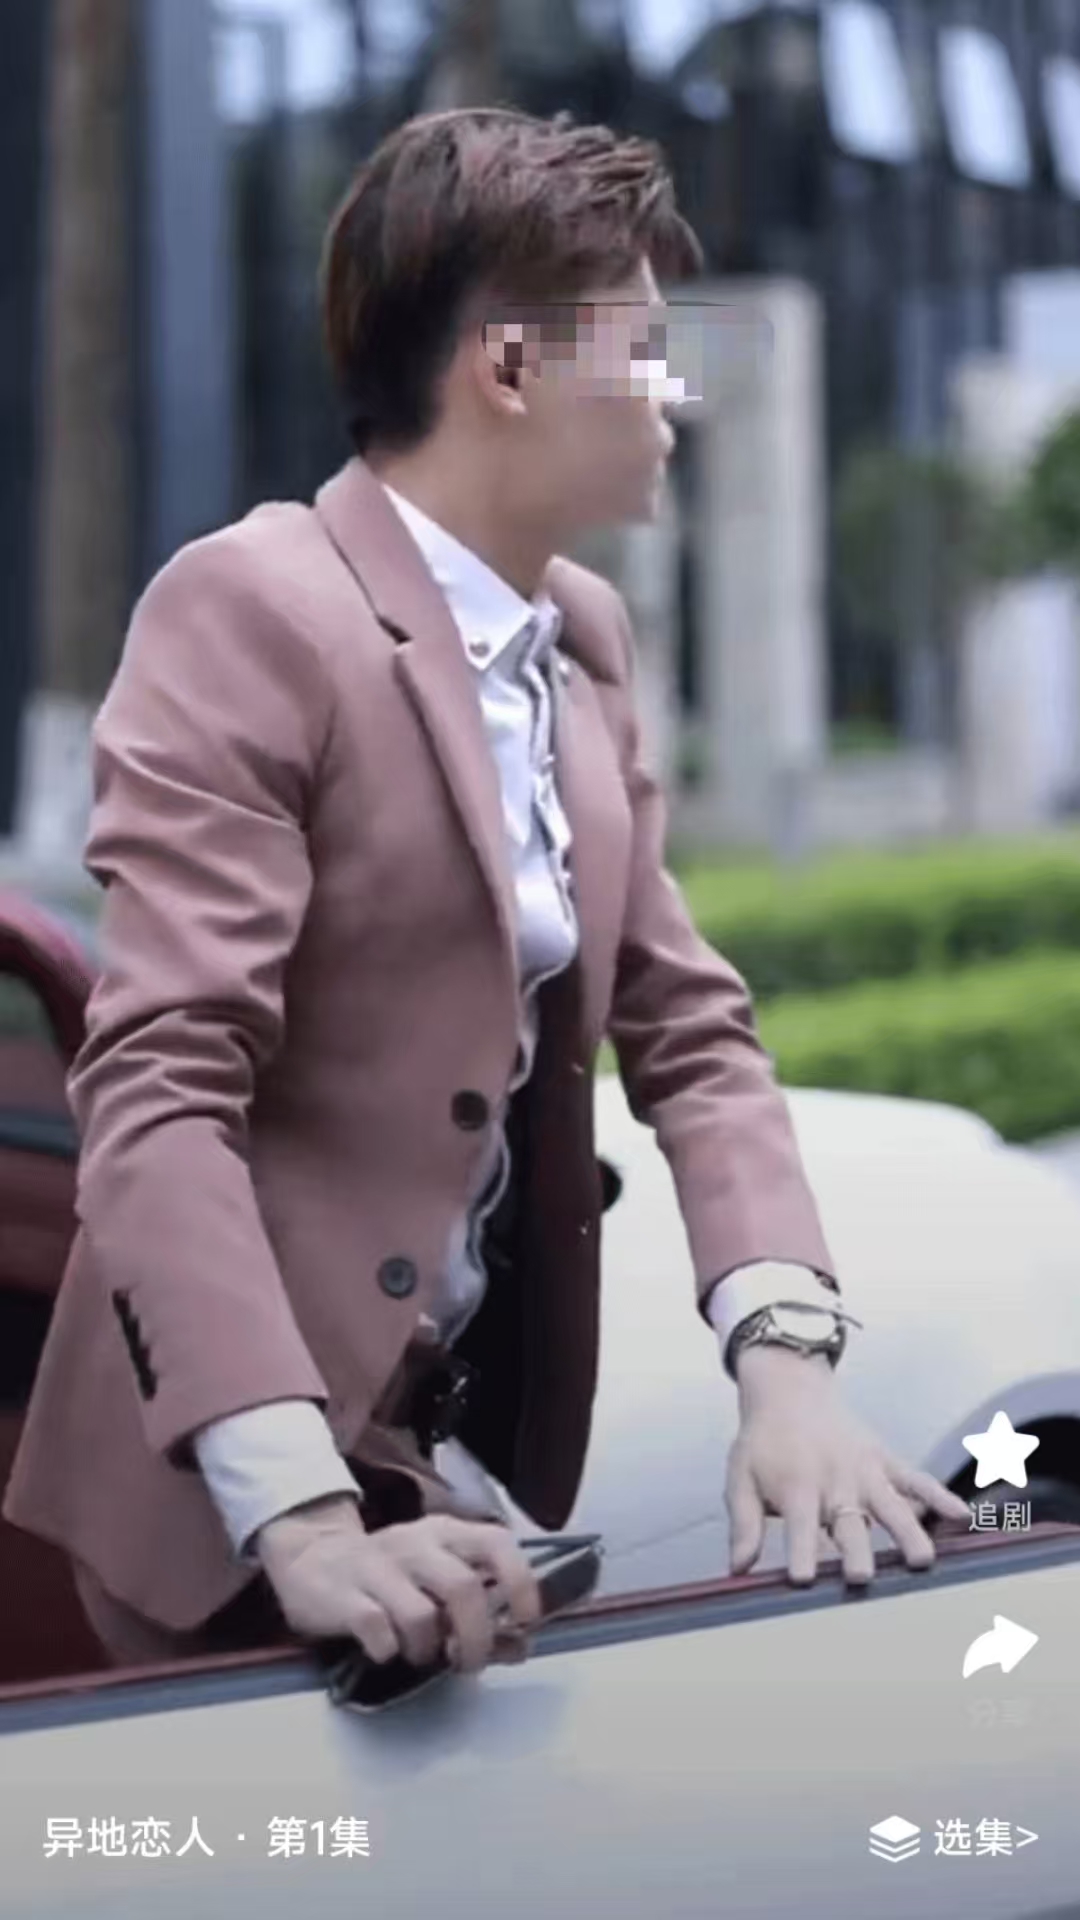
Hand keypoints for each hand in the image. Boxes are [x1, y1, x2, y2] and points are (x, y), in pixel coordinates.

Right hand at [255, 1496, 541, 1671]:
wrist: (309, 1559)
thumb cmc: (389, 1577)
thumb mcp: (436, 1582)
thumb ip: (482, 1614)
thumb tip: (522, 1647)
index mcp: (446, 1533)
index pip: (497, 1543)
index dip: (520, 1582)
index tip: (525, 1620)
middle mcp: (415, 1543)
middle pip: (463, 1588)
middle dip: (476, 1638)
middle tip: (469, 1663)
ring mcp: (377, 1567)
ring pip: (421, 1614)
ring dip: (429, 1649)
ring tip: (422, 1655)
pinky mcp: (343, 1595)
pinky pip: (377, 1630)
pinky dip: (388, 1650)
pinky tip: (385, 1650)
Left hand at [727, 1346, 970, 1585]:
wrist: (788, 1389)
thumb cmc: (763, 1442)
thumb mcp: (741, 1476)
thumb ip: (743, 1523)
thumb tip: (737, 1568)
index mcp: (797, 1487)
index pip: (798, 1527)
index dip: (801, 1552)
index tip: (804, 1580)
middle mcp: (835, 1481)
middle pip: (848, 1522)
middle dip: (855, 1550)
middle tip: (862, 1577)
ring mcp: (864, 1471)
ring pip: (890, 1505)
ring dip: (906, 1531)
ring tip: (922, 1560)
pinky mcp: (884, 1461)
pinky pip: (915, 1479)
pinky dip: (939, 1495)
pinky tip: (961, 1517)